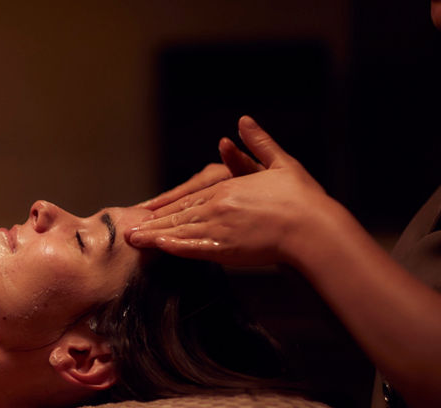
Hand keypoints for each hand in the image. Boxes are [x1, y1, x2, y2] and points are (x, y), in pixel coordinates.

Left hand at [126, 116, 333, 266]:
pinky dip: (173, 247)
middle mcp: (218, 204)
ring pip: (179, 230)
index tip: (150, 211)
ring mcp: (219, 225)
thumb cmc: (303, 199)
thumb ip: (258, 144)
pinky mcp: (224, 246)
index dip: (168, 205)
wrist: (315, 228)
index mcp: (228, 186)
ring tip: (133, 240)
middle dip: (153, 222)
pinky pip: (192, 247)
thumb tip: (241, 123)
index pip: (190, 197)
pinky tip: (157, 248)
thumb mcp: (280, 164)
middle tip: (129, 229)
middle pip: (179, 214)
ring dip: (155, 236)